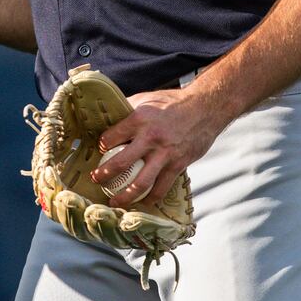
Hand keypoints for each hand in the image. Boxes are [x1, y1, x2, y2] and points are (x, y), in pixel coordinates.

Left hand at [90, 85, 224, 207]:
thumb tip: (109, 115)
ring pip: (141, 183)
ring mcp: (166, 154)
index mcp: (139, 119)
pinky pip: (162, 187)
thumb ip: (128, 109)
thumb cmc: (172, 102)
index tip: (99, 150)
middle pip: (122, 163)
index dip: (102, 145)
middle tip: (95, 179)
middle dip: (105, 174)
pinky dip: (151, 198)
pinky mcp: (179, 165)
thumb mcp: (145, 98)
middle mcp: (151, 138)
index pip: (112, 137)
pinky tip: (143, 202)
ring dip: (126, 196)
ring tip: (115, 202)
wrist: (204, 108)